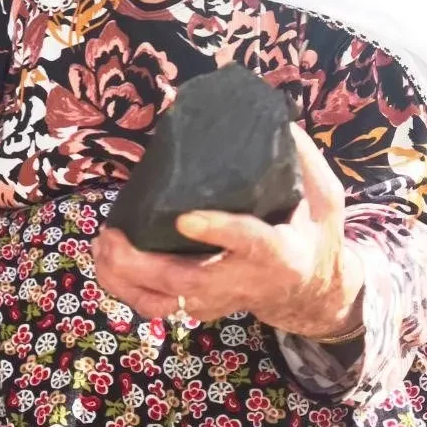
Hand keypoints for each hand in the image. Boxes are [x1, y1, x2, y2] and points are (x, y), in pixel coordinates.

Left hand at [92, 124, 363, 339]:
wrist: (310, 292)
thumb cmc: (312, 235)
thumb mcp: (323, 198)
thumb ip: (303, 161)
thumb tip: (276, 120)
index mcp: (279, 252)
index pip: (249, 242)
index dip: (218, 232)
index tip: (184, 218)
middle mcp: (244, 281)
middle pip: (190, 281)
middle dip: (144, 264)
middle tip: (113, 237)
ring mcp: (217, 299)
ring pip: (164, 302)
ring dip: (125, 278)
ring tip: (103, 245)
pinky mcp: (197, 305)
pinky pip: (153, 305)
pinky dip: (123, 286)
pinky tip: (104, 258)